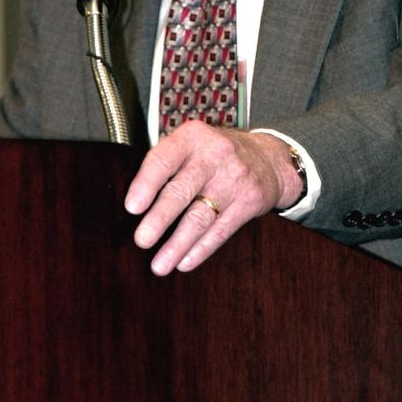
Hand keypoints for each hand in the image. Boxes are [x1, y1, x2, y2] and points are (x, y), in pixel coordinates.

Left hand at [124, 123, 303, 274]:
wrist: (269, 158)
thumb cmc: (217, 154)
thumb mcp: (194, 143)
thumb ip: (167, 164)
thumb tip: (133, 204)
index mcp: (193, 137)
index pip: (164, 159)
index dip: (146, 184)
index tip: (132, 207)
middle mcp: (214, 155)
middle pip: (182, 191)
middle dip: (159, 219)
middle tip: (142, 240)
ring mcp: (234, 179)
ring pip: (201, 216)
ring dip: (178, 244)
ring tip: (160, 264)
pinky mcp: (249, 202)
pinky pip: (221, 230)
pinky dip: (201, 249)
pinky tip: (185, 261)